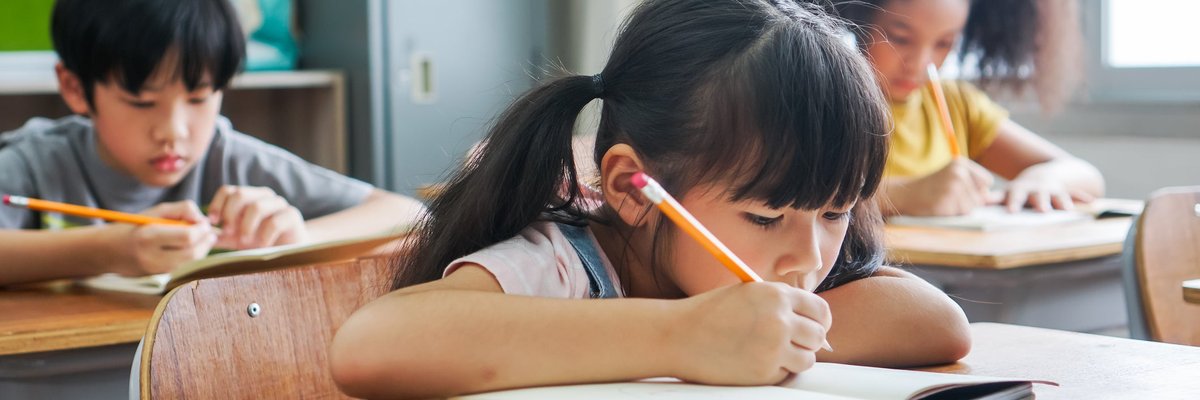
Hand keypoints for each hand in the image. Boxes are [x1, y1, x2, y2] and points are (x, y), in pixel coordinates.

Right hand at [111, 201, 216, 275]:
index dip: (202, 230)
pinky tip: (190, 246)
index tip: (205, 222)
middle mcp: (152, 257)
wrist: (106, 251)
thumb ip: (182, 210)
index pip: (187, 237)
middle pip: (193, 252)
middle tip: (210, 231)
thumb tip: (204, 220)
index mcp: (148, 237)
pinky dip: (192, 255)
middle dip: (206, 241)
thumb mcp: (155, 211)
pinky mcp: (158, 277)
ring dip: (202, 248)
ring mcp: (156, 270)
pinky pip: (183, 265)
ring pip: (191, 261)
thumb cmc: (134, 226)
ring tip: (202, 236)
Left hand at [208, 185, 307, 249]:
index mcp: (249, 197)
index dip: (217, 205)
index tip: (213, 223)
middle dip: (230, 215)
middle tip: (228, 232)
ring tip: (243, 242)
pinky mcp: (292, 216)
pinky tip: (261, 246)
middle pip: (240, 194)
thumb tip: (200, 230)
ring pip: (257, 207)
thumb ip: (220, 233)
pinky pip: (274, 222)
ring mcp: (279, 204)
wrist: (290, 250)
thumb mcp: (236, 238)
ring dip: (246, 226)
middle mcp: (264, 196)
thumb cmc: (260, 241)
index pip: (228, 190)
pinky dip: (263, 236)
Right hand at [670, 282, 831, 385]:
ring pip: (807, 359)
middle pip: (818, 336)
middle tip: (792, 343)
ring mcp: (773, 349)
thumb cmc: (710, 313)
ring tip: (772, 353)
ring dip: (795, 358)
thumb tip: (813, 323)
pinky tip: (753, 361)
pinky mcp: (763, 373)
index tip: (814, 327)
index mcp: (776, 295)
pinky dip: (775, 371)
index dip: (820, 320)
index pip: (821, 310)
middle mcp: (779, 321)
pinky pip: (785, 374)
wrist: (678, 336)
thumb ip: (780, 304)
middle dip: (809, 341)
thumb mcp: (748, 294)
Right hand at [893, 158, 991, 215]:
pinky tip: (938, 207)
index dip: (977, 190)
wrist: (905, 194)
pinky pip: (959, 215)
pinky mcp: (944, 202)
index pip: (987, 183)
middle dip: (967, 202)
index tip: (959, 189)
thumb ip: (977, 187)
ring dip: (958, 209)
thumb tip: (999, 198)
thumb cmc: (932, 188)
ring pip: (971, 208)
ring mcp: (951, 188)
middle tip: (947, 196)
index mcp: (962, 164)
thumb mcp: (954, 179)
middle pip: (980, 198)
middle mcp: (959, 173)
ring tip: (943, 201)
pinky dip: (950, 214)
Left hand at [998, 164, 1095, 211]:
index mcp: (1020, 190)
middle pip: (1039, 196)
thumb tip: (975, 203)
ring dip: (1063, 202)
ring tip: (1069, 210)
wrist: (1040, 177)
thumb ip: (993, 200)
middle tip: (1043, 211)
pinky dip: (1082, 197)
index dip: (1013, 203)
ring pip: (1059, 195)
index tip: (1011, 212)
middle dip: (1041, 202)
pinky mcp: (1066, 190)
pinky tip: (1091, 202)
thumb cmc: (1019, 192)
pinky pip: (1075, 194)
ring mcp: (1053, 190)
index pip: (1015, 196)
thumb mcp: (1005, 194)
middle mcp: (1036, 189)